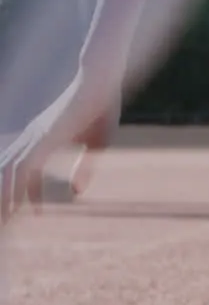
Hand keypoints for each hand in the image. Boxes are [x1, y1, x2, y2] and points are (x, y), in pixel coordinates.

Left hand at [1, 78, 120, 223]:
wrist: (102, 80)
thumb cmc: (103, 107)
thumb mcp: (97, 144)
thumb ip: (83, 167)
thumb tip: (76, 191)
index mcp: (43, 138)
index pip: (24, 170)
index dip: (27, 193)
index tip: (37, 215)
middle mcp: (32, 138)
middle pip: (7, 173)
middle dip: (3, 199)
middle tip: (4, 224)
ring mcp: (35, 138)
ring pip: (9, 175)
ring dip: (4, 200)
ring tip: (4, 222)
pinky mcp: (44, 139)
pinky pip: (23, 169)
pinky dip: (16, 189)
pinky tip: (15, 206)